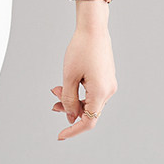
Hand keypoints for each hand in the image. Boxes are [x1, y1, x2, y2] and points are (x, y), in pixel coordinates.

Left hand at [51, 24, 117, 140]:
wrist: (93, 28)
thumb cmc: (81, 49)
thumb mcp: (69, 77)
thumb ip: (68, 100)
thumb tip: (70, 116)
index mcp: (101, 92)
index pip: (88, 122)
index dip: (73, 130)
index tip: (60, 135)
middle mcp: (108, 91)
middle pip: (88, 112)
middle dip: (68, 109)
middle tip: (53, 101)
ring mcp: (109, 85)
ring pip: (89, 102)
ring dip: (72, 100)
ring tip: (57, 89)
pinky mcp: (106, 79)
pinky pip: (92, 93)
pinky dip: (79, 93)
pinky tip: (67, 85)